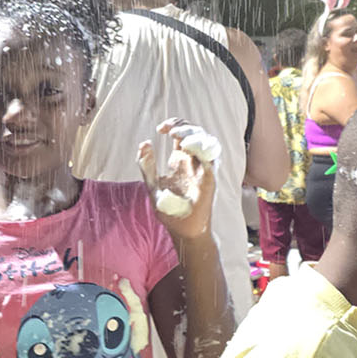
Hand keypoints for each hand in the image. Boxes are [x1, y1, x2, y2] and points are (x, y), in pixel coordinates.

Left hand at [140, 119, 217, 242]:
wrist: (182, 231)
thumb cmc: (170, 211)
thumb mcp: (152, 186)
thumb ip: (146, 166)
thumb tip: (144, 143)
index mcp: (180, 161)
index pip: (181, 134)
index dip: (173, 125)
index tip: (160, 129)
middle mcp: (193, 163)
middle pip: (194, 133)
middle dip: (182, 126)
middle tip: (169, 131)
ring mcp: (202, 170)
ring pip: (206, 141)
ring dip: (193, 134)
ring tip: (178, 138)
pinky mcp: (209, 179)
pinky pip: (212, 158)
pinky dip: (202, 148)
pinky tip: (188, 147)